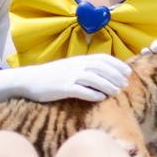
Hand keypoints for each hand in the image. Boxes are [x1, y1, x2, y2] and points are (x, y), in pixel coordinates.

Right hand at [0, 54, 130, 103]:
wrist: (28, 80)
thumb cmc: (51, 76)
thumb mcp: (69, 67)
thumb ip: (85, 69)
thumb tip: (104, 74)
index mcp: (79, 60)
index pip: (102, 58)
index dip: (117, 64)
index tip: (128, 71)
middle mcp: (76, 66)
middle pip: (101, 67)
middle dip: (116, 75)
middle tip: (125, 83)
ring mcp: (69, 76)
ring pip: (94, 78)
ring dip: (108, 85)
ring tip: (116, 92)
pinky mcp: (63, 88)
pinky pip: (81, 90)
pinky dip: (93, 94)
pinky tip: (101, 98)